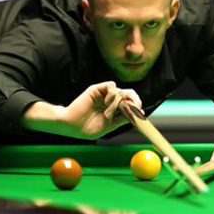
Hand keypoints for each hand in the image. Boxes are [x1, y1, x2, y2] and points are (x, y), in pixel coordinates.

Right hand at [23, 81, 142, 139]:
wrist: (71, 125)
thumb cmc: (87, 128)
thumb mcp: (109, 126)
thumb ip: (121, 119)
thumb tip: (136, 114)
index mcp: (115, 110)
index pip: (130, 103)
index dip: (137, 106)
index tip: (141, 113)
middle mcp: (110, 101)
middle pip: (129, 94)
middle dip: (135, 99)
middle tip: (135, 107)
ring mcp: (104, 94)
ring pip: (120, 92)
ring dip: (116, 104)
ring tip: (107, 114)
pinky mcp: (97, 89)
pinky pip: (111, 85)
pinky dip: (112, 93)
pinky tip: (106, 102)